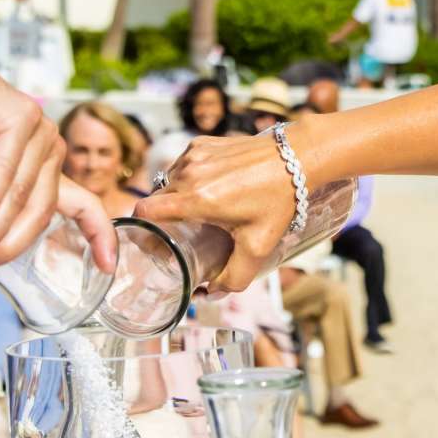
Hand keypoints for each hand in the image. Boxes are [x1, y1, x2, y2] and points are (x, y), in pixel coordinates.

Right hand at [0, 34, 115, 273]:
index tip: (109, 267)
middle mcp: (47, 150)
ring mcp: (38, 130)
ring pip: (25, 195)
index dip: (100, 236)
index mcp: (39, 171)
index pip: (84, 206)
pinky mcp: (20, 114)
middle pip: (43, 212)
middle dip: (9, 244)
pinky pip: (8, 170)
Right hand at [136, 131, 300, 291]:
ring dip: (176, 197)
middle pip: (156, 199)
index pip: (145, 211)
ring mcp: (194, 155)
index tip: (151, 240)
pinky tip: (209, 187)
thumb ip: (234, 277)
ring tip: (198, 210)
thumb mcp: (258, 246)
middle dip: (163, 217)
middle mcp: (190, 174)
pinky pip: (181, 165)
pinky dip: (188, 178)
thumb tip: (212, 293)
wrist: (296, 159)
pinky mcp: (201, 143)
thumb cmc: (278, 200)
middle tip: (180, 232)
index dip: (142, 228)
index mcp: (198, 199)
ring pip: (168, 182)